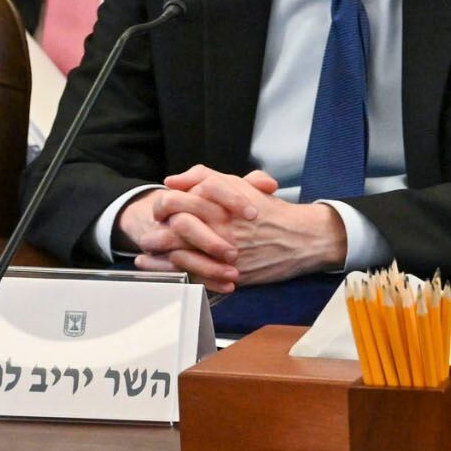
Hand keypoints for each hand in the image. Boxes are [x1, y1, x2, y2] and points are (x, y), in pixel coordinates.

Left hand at [139, 167, 344, 288]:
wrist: (303, 238)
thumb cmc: (271, 211)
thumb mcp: (240, 185)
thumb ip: (206, 177)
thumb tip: (173, 181)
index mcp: (219, 204)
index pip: (175, 201)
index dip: (162, 205)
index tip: (160, 210)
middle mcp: (219, 227)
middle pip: (173, 230)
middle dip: (155, 234)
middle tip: (149, 236)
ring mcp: (225, 252)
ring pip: (181, 254)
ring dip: (161, 256)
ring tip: (147, 256)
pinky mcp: (232, 272)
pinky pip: (197, 274)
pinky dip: (178, 273)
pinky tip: (167, 270)